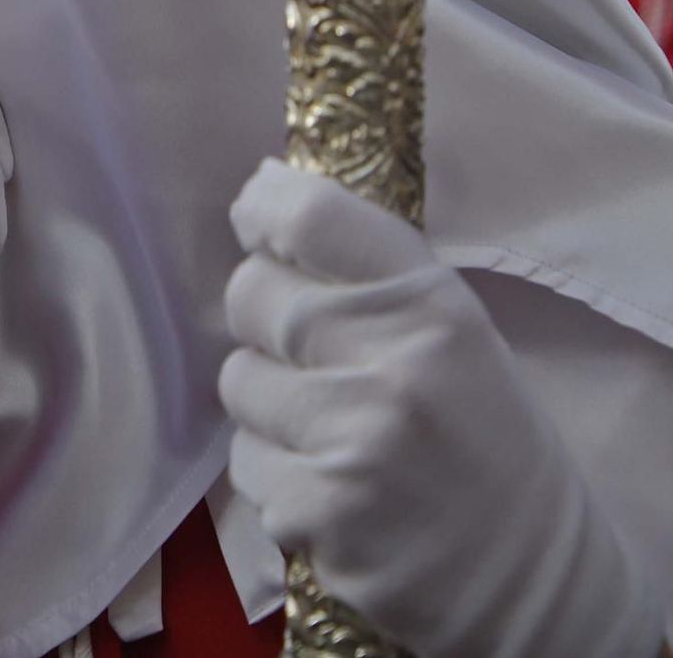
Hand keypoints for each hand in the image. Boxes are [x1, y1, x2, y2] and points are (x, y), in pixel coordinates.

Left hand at [220, 160, 664, 657]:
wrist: (531, 577)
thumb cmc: (483, 434)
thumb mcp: (455, 329)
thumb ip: (368, 268)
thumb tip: (262, 193)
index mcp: (432, 307)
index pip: (310, 216)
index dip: (265, 209)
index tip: (256, 222)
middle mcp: (392, 369)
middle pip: (252, 293)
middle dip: (264, 314)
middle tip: (307, 347)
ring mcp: (351, 446)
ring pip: (239, 380)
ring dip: (267, 398)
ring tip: (328, 425)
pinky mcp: (317, 516)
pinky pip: (247, 462)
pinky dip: (275, 469)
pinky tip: (330, 482)